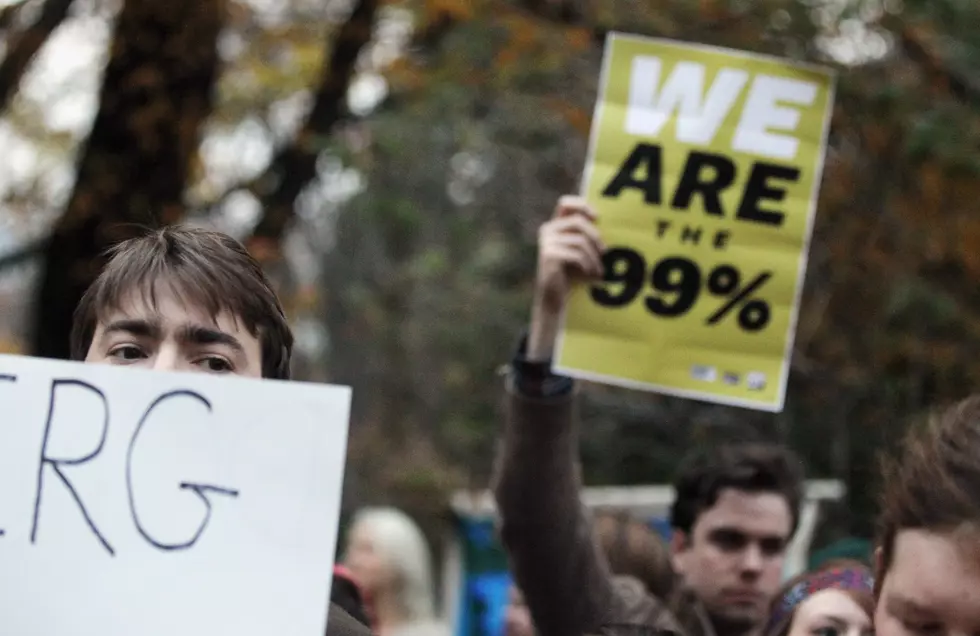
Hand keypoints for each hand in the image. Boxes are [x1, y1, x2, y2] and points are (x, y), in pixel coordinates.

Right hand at [527, 196, 604, 360]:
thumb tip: (607, 224)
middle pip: (578, 222)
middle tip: (605, 253)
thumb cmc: (572, 274)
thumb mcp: (580, 251)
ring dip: (593, 258)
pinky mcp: (548, 255)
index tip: (597, 217)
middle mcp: (548, 230)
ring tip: (598, 272)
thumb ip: (586, 236)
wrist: (555, 298)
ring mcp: (547, 242)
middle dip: (596, 237)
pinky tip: (590, 277)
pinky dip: (587, 266)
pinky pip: (576, 255)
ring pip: (580, 241)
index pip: (565, 203)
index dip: (582, 205)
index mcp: (555, 226)